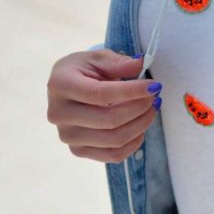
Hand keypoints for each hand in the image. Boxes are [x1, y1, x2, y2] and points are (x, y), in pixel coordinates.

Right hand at [46, 49, 161, 162]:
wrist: (68, 90)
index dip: (131, 91)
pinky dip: (134, 142)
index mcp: (60, 85)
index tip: (154, 86)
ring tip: (151, 110)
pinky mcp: (78, 151)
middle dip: (140, 108)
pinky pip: (114, 155)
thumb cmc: (83, 71)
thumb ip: (118, 62)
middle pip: (110, 120)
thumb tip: (140, 65)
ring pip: (114, 140)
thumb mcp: (97, 59)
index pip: (100, 93)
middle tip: (155, 98)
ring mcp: (67, 136)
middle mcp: (58, 113)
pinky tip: (140, 127)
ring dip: (141, 125)